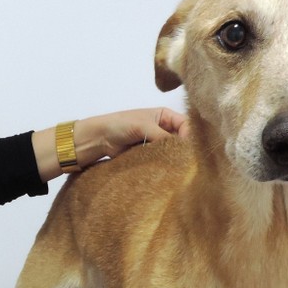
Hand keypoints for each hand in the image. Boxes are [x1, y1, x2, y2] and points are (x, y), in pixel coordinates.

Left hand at [33, 107, 186, 179]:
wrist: (98, 139)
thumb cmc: (119, 125)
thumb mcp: (143, 126)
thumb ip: (163, 136)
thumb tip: (180, 149)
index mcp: (165, 115)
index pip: (186, 126)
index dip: (189, 138)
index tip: (187, 151)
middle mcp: (163, 128)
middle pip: (181, 140)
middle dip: (183, 150)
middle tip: (185, 163)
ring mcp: (156, 142)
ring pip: (172, 152)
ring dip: (173, 159)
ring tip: (176, 169)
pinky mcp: (148, 155)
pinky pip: (161, 161)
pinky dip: (163, 165)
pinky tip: (165, 172)